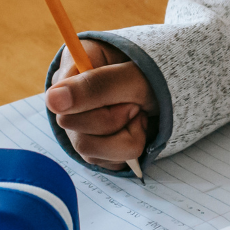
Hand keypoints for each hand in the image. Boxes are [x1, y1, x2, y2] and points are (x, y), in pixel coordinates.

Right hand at [48, 40, 156, 171]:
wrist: (177, 89)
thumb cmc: (156, 75)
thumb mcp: (134, 76)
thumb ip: (96, 85)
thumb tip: (52, 100)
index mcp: (73, 67)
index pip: (60, 95)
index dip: (94, 103)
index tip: (130, 101)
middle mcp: (69, 98)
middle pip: (73, 126)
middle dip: (117, 118)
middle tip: (137, 104)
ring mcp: (79, 125)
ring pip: (87, 150)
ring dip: (125, 137)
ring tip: (138, 116)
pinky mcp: (94, 147)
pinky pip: (103, 162)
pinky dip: (127, 150)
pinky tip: (135, 130)